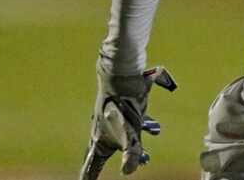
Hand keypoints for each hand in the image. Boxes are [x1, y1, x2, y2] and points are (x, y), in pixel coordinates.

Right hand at [79, 61, 176, 179]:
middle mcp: (103, 130)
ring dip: (136, 145)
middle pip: (108, 153)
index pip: (90, 166)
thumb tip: (128, 172)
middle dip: (121, 161)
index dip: (88, 178)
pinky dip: (143, 128)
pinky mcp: (123, 107)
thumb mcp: (130, 132)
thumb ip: (131, 153)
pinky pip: (133, 122)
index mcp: (99, 140)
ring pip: (124, 137)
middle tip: (129, 169)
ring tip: (149, 152)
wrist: (121, 74)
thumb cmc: (122, 104)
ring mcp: (113, 118)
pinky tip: (155, 127)